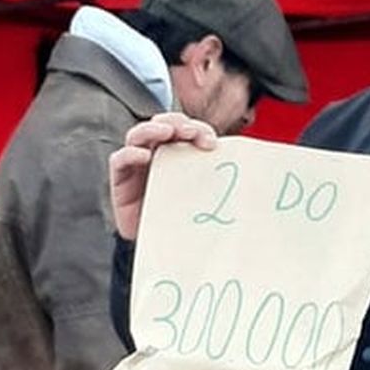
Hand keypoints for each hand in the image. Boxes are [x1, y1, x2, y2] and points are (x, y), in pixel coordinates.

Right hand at [109, 112, 218, 240]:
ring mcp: (136, 164)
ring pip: (138, 135)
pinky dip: (130, 154)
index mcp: (178, 152)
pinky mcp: (120, 179)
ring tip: (166, 132)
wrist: (161, 246)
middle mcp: (156, 153)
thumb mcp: (202, 197)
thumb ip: (215, 183)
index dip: (198, 129)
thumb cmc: (184, 219)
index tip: (211, 142)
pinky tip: (143, 156)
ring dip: (152, 129)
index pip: (186, 130)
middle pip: (162, 125)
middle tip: (190, 132)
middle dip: (176, 123)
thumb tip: (250, 179)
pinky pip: (119, 160)